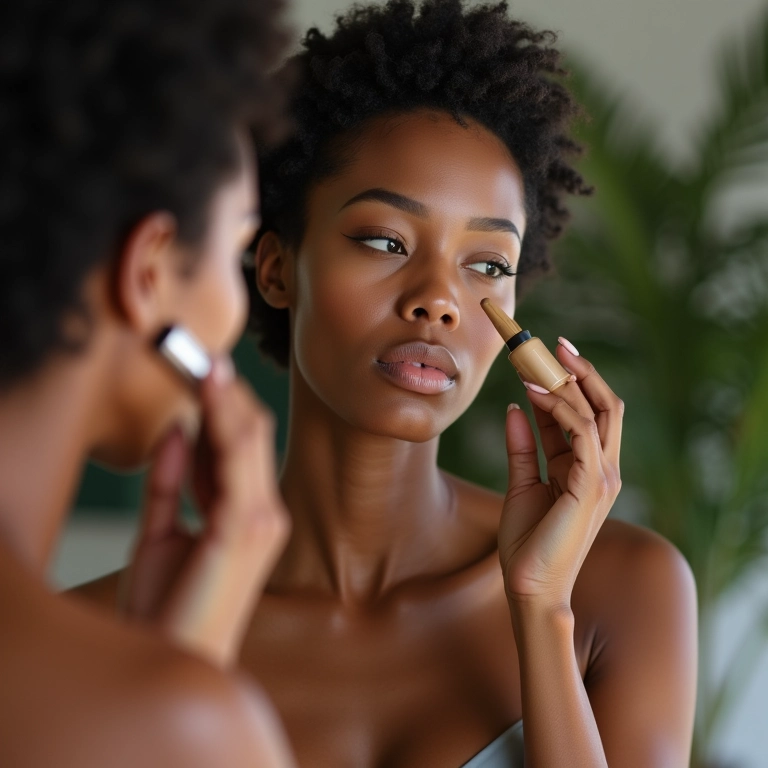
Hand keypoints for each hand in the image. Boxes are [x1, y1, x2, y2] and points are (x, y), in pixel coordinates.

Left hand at [120, 359, 289, 667]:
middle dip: (223, 390)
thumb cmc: (166, 608)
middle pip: (250, 432)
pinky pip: (235, 460)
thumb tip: (176, 429)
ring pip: (249, 438)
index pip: (239, 442)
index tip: (197, 366)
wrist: (171, 658)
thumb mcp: (161, 532)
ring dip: (224, 396)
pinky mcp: (244, 527)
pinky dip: (221, 422)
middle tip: (194, 351)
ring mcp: (260, 518)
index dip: (218, 402)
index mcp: (246, 513)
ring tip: (201, 360)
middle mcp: (263, 510)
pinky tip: (206, 395)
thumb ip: (170, 481)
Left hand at [499, 341, 622, 611]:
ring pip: (599, 411)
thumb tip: (513, 409)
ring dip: (567, 382)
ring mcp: (602, 477)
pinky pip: (585, 433)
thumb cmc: (527, 542)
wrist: (528, 587)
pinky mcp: (591, 485)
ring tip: (534, 363)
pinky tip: (536, 394)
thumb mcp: (521, 484)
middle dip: (579, 370)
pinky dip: (563, 409)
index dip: (562, 381)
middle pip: (603, 403)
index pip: (582, 412)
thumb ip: (523, 447)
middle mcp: (601, 467)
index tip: (538, 354)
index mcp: (586, 467)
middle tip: (551, 343)